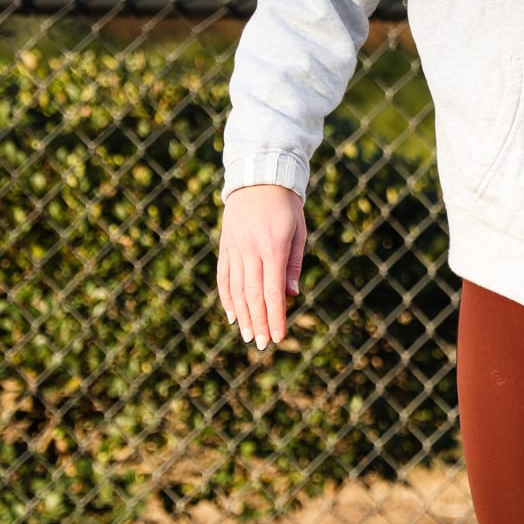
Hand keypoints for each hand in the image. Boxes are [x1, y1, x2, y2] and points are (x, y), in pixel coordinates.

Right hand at [217, 184, 306, 349]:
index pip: (273, 291)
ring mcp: (235, 249)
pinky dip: (227, 298)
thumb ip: (294, 265)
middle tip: (263, 344)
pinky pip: (224, 277)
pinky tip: (233, 315)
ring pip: (236, 290)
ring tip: (249, 336)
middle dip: (259, 322)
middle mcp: (251, 250)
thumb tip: (291, 296)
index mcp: (274, 247)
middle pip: (253, 295)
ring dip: (243, 316)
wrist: (258, 179)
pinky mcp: (225, 247)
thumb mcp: (299, 232)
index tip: (279, 336)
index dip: (276, 316)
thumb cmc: (286, 207)